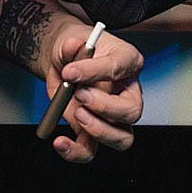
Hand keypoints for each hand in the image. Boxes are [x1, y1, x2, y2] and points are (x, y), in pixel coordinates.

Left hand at [43, 23, 142, 162]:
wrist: (64, 63)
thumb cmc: (76, 50)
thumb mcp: (70, 40)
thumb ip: (72, 44)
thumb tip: (73, 47)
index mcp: (128, 62)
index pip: (120, 68)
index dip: (96, 71)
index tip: (70, 71)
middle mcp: (127, 93)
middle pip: (131, 111)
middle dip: (105, 106)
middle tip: (79, 94)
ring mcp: (113, 117)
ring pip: (122, 138)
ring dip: (98, 131)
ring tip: (76, 113)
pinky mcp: (92, 131)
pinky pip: (91, 150)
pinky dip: (75, 152)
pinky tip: (60, 142)